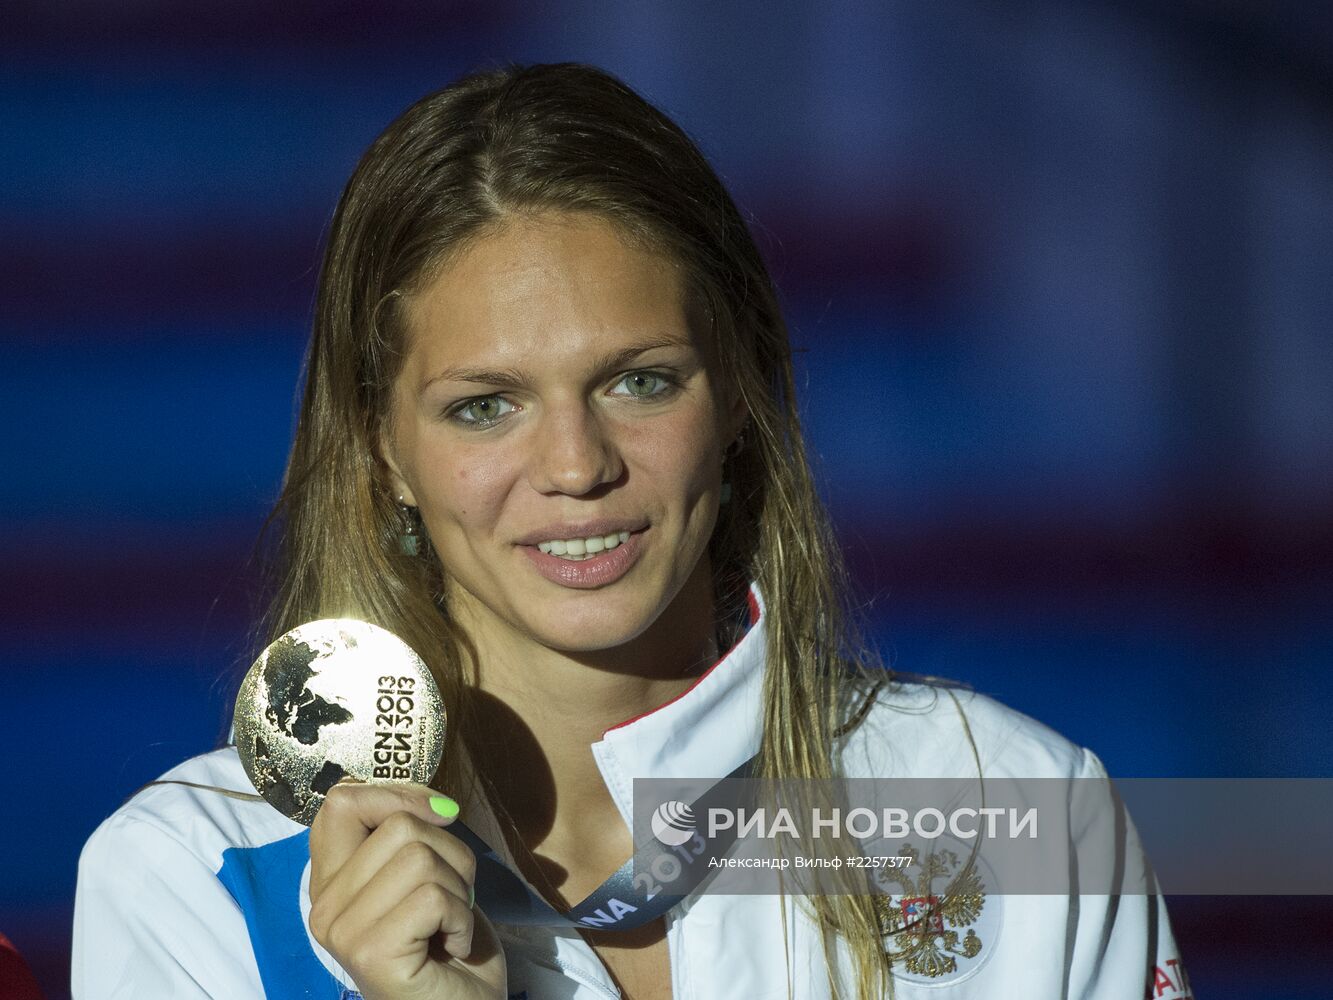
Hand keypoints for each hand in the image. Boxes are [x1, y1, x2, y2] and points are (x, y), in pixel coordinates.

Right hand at [307, 782, 506, 999]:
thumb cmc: (447, 945)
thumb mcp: (424, 875)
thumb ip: (409, 836)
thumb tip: (437, 803)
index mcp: (331, 880)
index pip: (341, 803)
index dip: (397, 795)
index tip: (439, 814)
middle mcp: (323, 904)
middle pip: (398, 824)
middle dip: (449, 852)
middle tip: (451, 898)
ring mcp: (342, 930)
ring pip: (419, 856)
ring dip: (458, 888)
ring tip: (450, 923)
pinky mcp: (368, 952)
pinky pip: (432, 896)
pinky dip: (461, 918)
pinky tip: (452, 946)